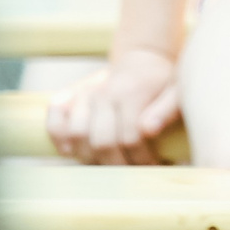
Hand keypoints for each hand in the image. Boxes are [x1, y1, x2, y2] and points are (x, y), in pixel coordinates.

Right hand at [47, 48, 182, 164]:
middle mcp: (103, 93)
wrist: (142, 59)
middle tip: (130, 170)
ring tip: (107, 162)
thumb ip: (166, 110)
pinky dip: (58, 137)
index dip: (141, 158)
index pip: (129, 137)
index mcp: (131, 92)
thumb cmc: (162, 82)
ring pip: (76, 134)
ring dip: (90, 156)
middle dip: (117, 164)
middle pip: (101, 141)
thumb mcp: (176, 91)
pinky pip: (54, 119)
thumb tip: (149, 130)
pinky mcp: (70, 95)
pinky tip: (72, 151)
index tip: (152, 165)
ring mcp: (84, 94)